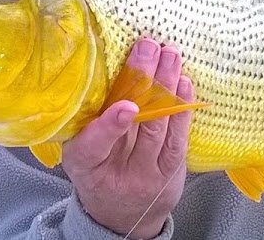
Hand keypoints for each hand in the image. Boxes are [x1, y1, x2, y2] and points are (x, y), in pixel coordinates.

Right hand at [61, 38, 193, 238]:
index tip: (127, 106)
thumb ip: (89, 120)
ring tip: (170, 54)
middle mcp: (117, 171)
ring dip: (166, 85)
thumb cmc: (96, 171)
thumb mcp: (80, 151)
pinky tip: (183, 83)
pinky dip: (182, 107)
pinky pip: (178, 138)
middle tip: (149, 47)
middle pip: (136, 125)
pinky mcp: (170, 173)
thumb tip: (105, 68)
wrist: (120, 216)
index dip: (110, 126)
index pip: (95, 146)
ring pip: (160, 126)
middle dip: (145, 82)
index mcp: (84, 163)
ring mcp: (147, 174)